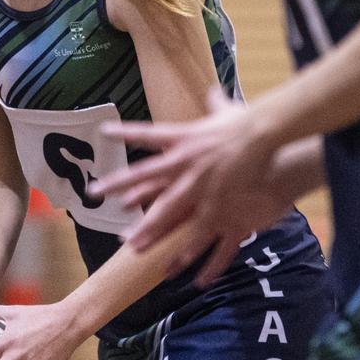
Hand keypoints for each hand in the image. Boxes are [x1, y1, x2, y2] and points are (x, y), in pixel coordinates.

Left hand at [94, 88, 290, 284]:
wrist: (265, 137)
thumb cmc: (247, 123)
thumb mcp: (228, 111)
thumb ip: (216, 104)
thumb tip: (213, 91)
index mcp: (185, 138)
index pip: (149, 133)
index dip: (127, 132)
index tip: (105, 132)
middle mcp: (185, 162)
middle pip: (146, 175)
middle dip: (119, 184)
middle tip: (94, 192)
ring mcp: (199, 186)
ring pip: (168, 211)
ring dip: (149, 229)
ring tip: (131, 245)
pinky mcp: (218, 204)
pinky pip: (201, 233)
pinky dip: (191, 252)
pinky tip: (180, 269)